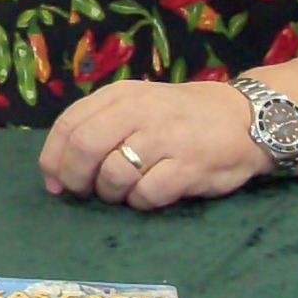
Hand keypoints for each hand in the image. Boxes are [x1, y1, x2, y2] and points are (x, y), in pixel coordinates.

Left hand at [39, 78, 265, 209]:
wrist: (243, 118)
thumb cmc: (180, 116)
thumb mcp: (137, 104)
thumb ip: (97, 128)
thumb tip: (55, 176)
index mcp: (122, 95)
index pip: (70, 124)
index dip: (54, 158)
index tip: (55, 182)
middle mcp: (141, 111)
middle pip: (85, 148)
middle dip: (76, 178)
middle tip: (84, 192)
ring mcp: (166, 138)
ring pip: (113, 175)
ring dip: (111, 193)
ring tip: (125, 190)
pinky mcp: (188, 167)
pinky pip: (146, 194)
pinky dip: (140, 202)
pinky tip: (151, 194)